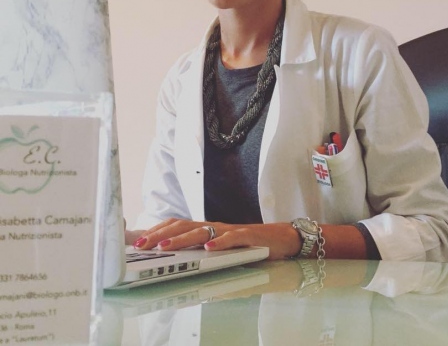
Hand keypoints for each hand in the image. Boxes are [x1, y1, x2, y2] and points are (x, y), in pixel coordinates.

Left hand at [131, 218, 302, 259]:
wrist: (279, 238)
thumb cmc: (247, 243)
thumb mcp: (219, 245)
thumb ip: (200, 246)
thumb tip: (173, 254)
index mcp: (206, 228)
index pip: (177, 225)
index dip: (157, 231)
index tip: (138, 240)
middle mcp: (215, 226)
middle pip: (183, 226)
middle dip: (160, 235)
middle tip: (141, 246)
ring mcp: (230, 230)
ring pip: (203, 231)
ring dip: (182, 239)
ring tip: (165, 247)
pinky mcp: (247, 237)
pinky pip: (232, 239)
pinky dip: (220, 243)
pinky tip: (209, 249)